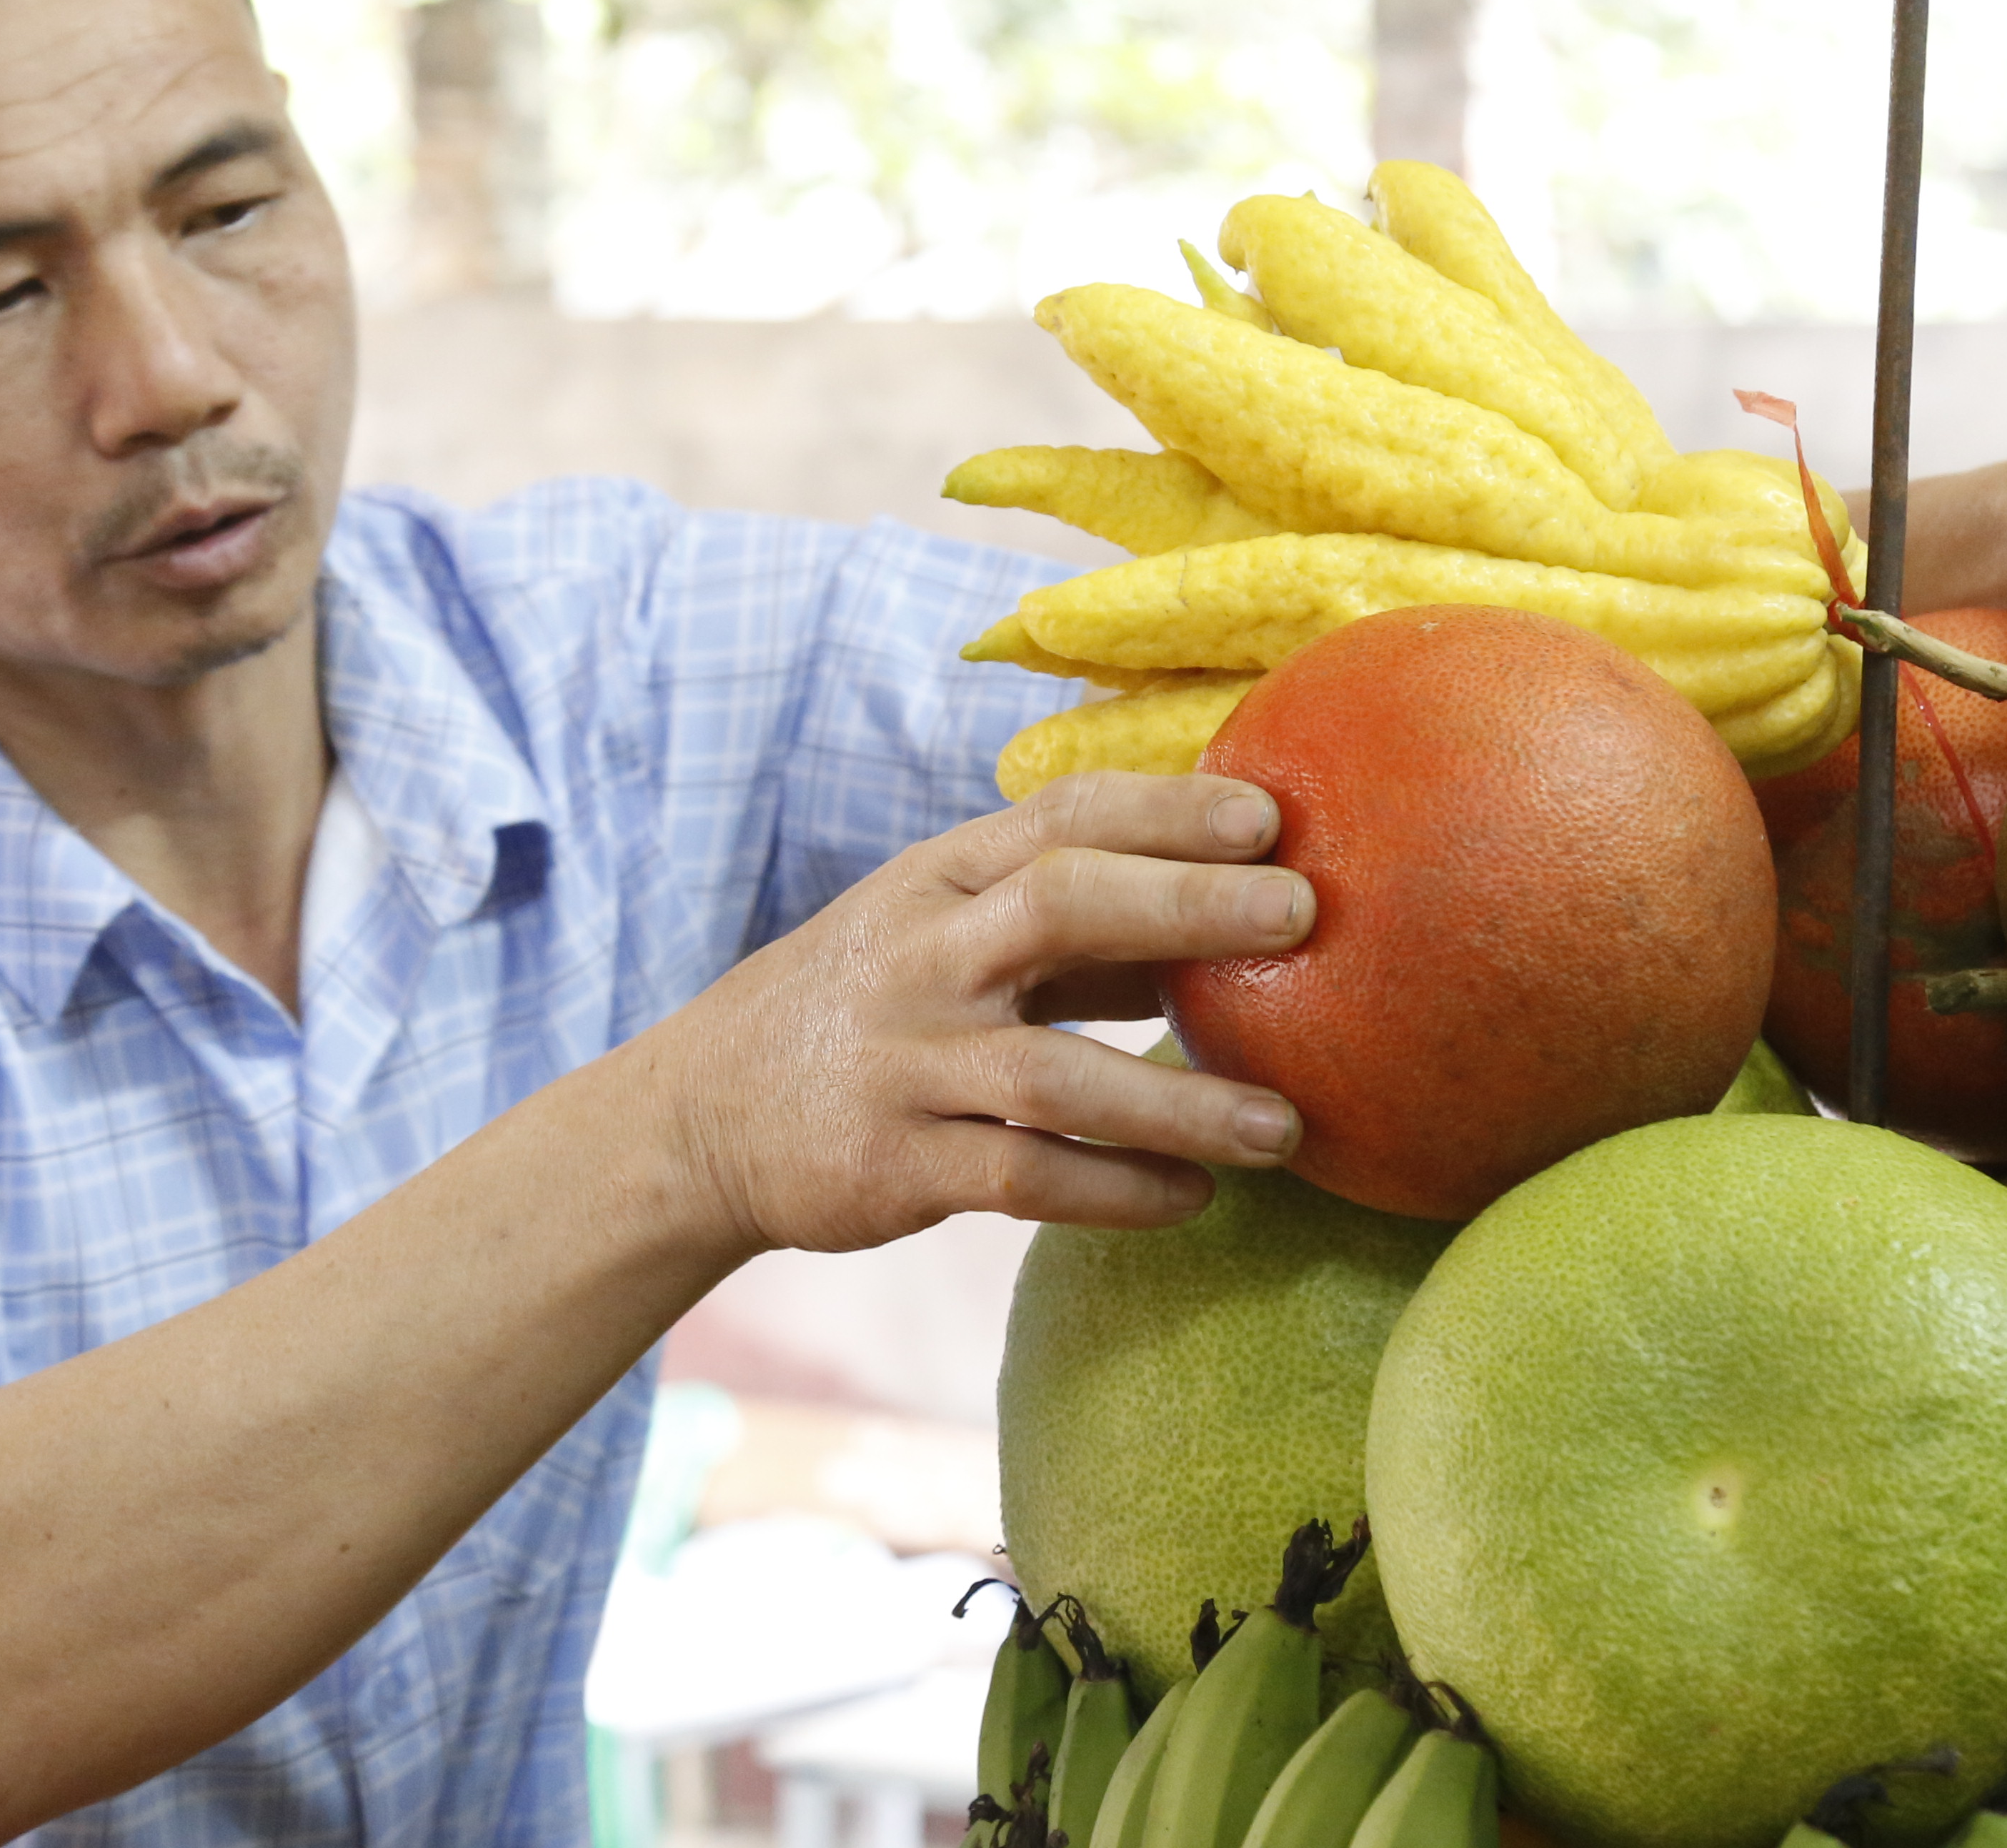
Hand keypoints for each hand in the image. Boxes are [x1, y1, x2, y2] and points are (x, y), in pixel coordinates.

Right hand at [645, 772, 1310, 1258]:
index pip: (1060, 817)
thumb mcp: (940, 931)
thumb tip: (1233, 909)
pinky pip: (1022, 1179)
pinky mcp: (891, 1166)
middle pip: (1059, 906)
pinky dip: (1117, 1191)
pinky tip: (1192, 1198)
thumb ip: (1067, 923)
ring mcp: (901, 1063)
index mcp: (937, 879)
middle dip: (1188, 906)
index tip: (1271, 817)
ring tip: (1285, 1128)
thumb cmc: (867, 1007)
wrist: (702, 1114)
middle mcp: (917, 956)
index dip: (1167, 809)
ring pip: (1054, 1074)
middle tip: (1304, 918)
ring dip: (1179, 1100)